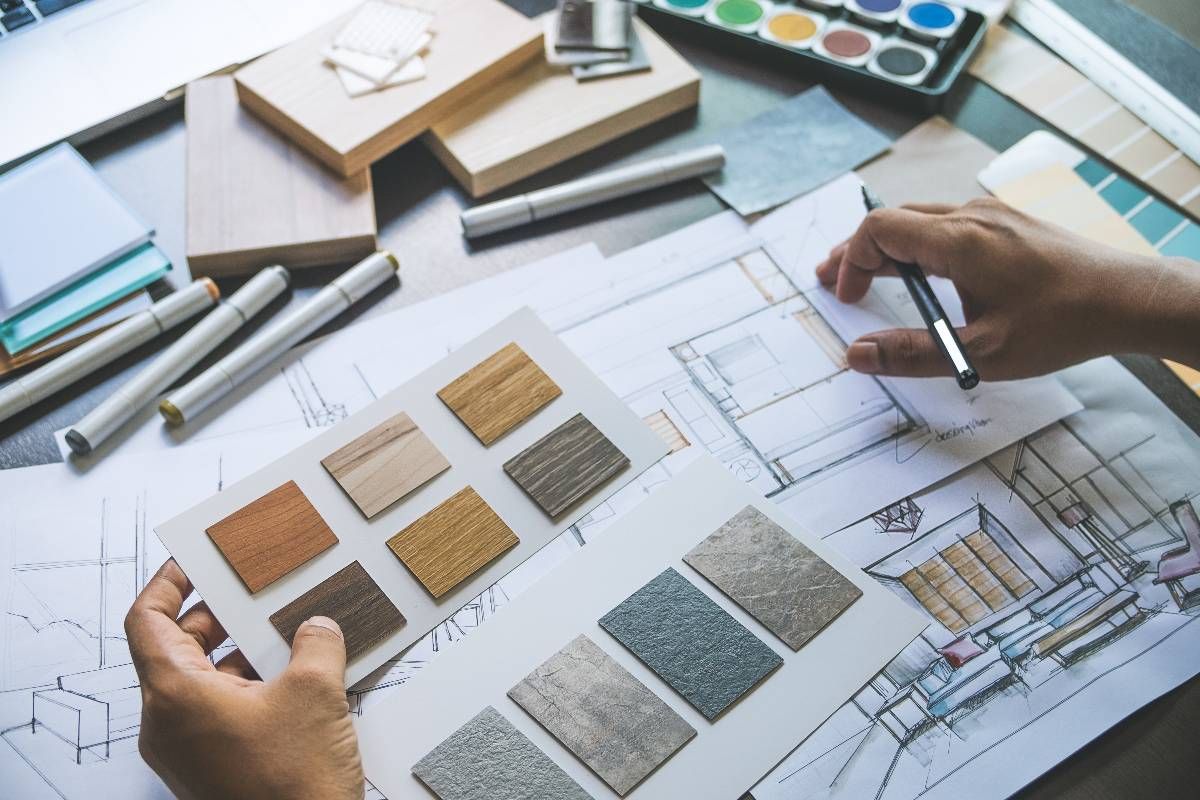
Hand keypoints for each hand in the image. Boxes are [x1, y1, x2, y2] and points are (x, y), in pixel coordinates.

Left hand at [125, 560, 363, 799]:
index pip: (146, 621)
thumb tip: (316, 627)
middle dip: (217, 615)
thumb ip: (316, 644)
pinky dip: (248, 685)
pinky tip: (294, 677)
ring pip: (200, 679)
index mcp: (175, 695)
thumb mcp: (316, 692)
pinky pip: (218, 710)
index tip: (191, 562)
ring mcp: (186, 749)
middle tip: (255, 592)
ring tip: (285, 632)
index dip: (166, 582)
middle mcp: (167, 722)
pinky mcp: (210, 767)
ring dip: (239, 651)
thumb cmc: (294, 786)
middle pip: (175, 647)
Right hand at [815, 197, 1199, 379]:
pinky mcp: (1006, 222)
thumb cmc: (1061, 324)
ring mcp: (990, 215)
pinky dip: (917, 245)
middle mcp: (971, 216)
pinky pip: (945, 224)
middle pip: (893, 220)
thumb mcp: (981, 353)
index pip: (879, 229)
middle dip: (858, 253)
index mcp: (959, 241)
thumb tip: (857, 355)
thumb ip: (912, 353)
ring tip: (866, 278)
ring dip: (886, 249)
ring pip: (918, 220)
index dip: (853, 261)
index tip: (849, 298)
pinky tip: (918, 272)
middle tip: (833, 282)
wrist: (1127, 299)